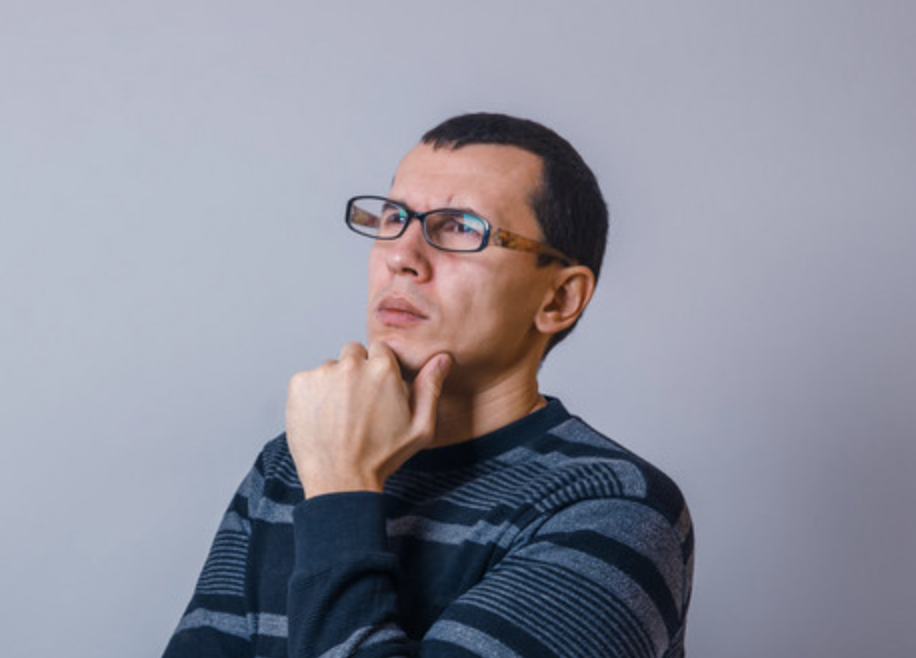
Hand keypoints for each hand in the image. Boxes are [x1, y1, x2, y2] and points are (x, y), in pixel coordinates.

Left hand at [286, 341, 451, 496]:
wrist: (340, 480)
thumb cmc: (382, 457)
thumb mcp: (420, 427)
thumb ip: (430, 388)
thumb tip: (442, 359)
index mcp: (383, 369)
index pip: (380, 349)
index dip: (379, 370)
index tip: (377, 391)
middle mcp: (352, 365)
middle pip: (353, 353)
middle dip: (356, 371)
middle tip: (357, 405)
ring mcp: (322, 373)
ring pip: (330, 368)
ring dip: (334, 384)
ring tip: (339, 417)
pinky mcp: (299, 384)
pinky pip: (308, 380)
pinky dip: (313, 394)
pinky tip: (322, 419)